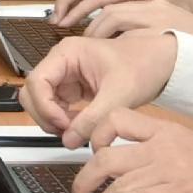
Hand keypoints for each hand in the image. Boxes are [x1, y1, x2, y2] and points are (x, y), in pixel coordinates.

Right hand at [21, 31, 174, 132]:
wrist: (159, 62)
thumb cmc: (142, 65)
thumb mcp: (119, 94)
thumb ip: (92, 118)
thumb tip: (69, 140)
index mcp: (67, 53)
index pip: (37, 81)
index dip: (44, 106)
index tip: (63, 124)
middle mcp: (62, 63)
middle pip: (33, 92)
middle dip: (45, 115)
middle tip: (66, 132)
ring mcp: (66, 77)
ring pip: (42, 102)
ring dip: (53, 120)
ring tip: (75, 131)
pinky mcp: (73, 90)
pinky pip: (57, 108)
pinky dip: (63, 121)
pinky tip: (80, 127)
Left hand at [70, 111, 192, 192]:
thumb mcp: (189, 147)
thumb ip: (159, 148)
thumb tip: (131, 161)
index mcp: (167, 131)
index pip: (118, 118)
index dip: (97, 135)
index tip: (92, 152)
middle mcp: (163, 148)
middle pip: (107, 155)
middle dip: (85, 176)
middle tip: (78, 191)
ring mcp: (168, 172)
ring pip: (116, 181)